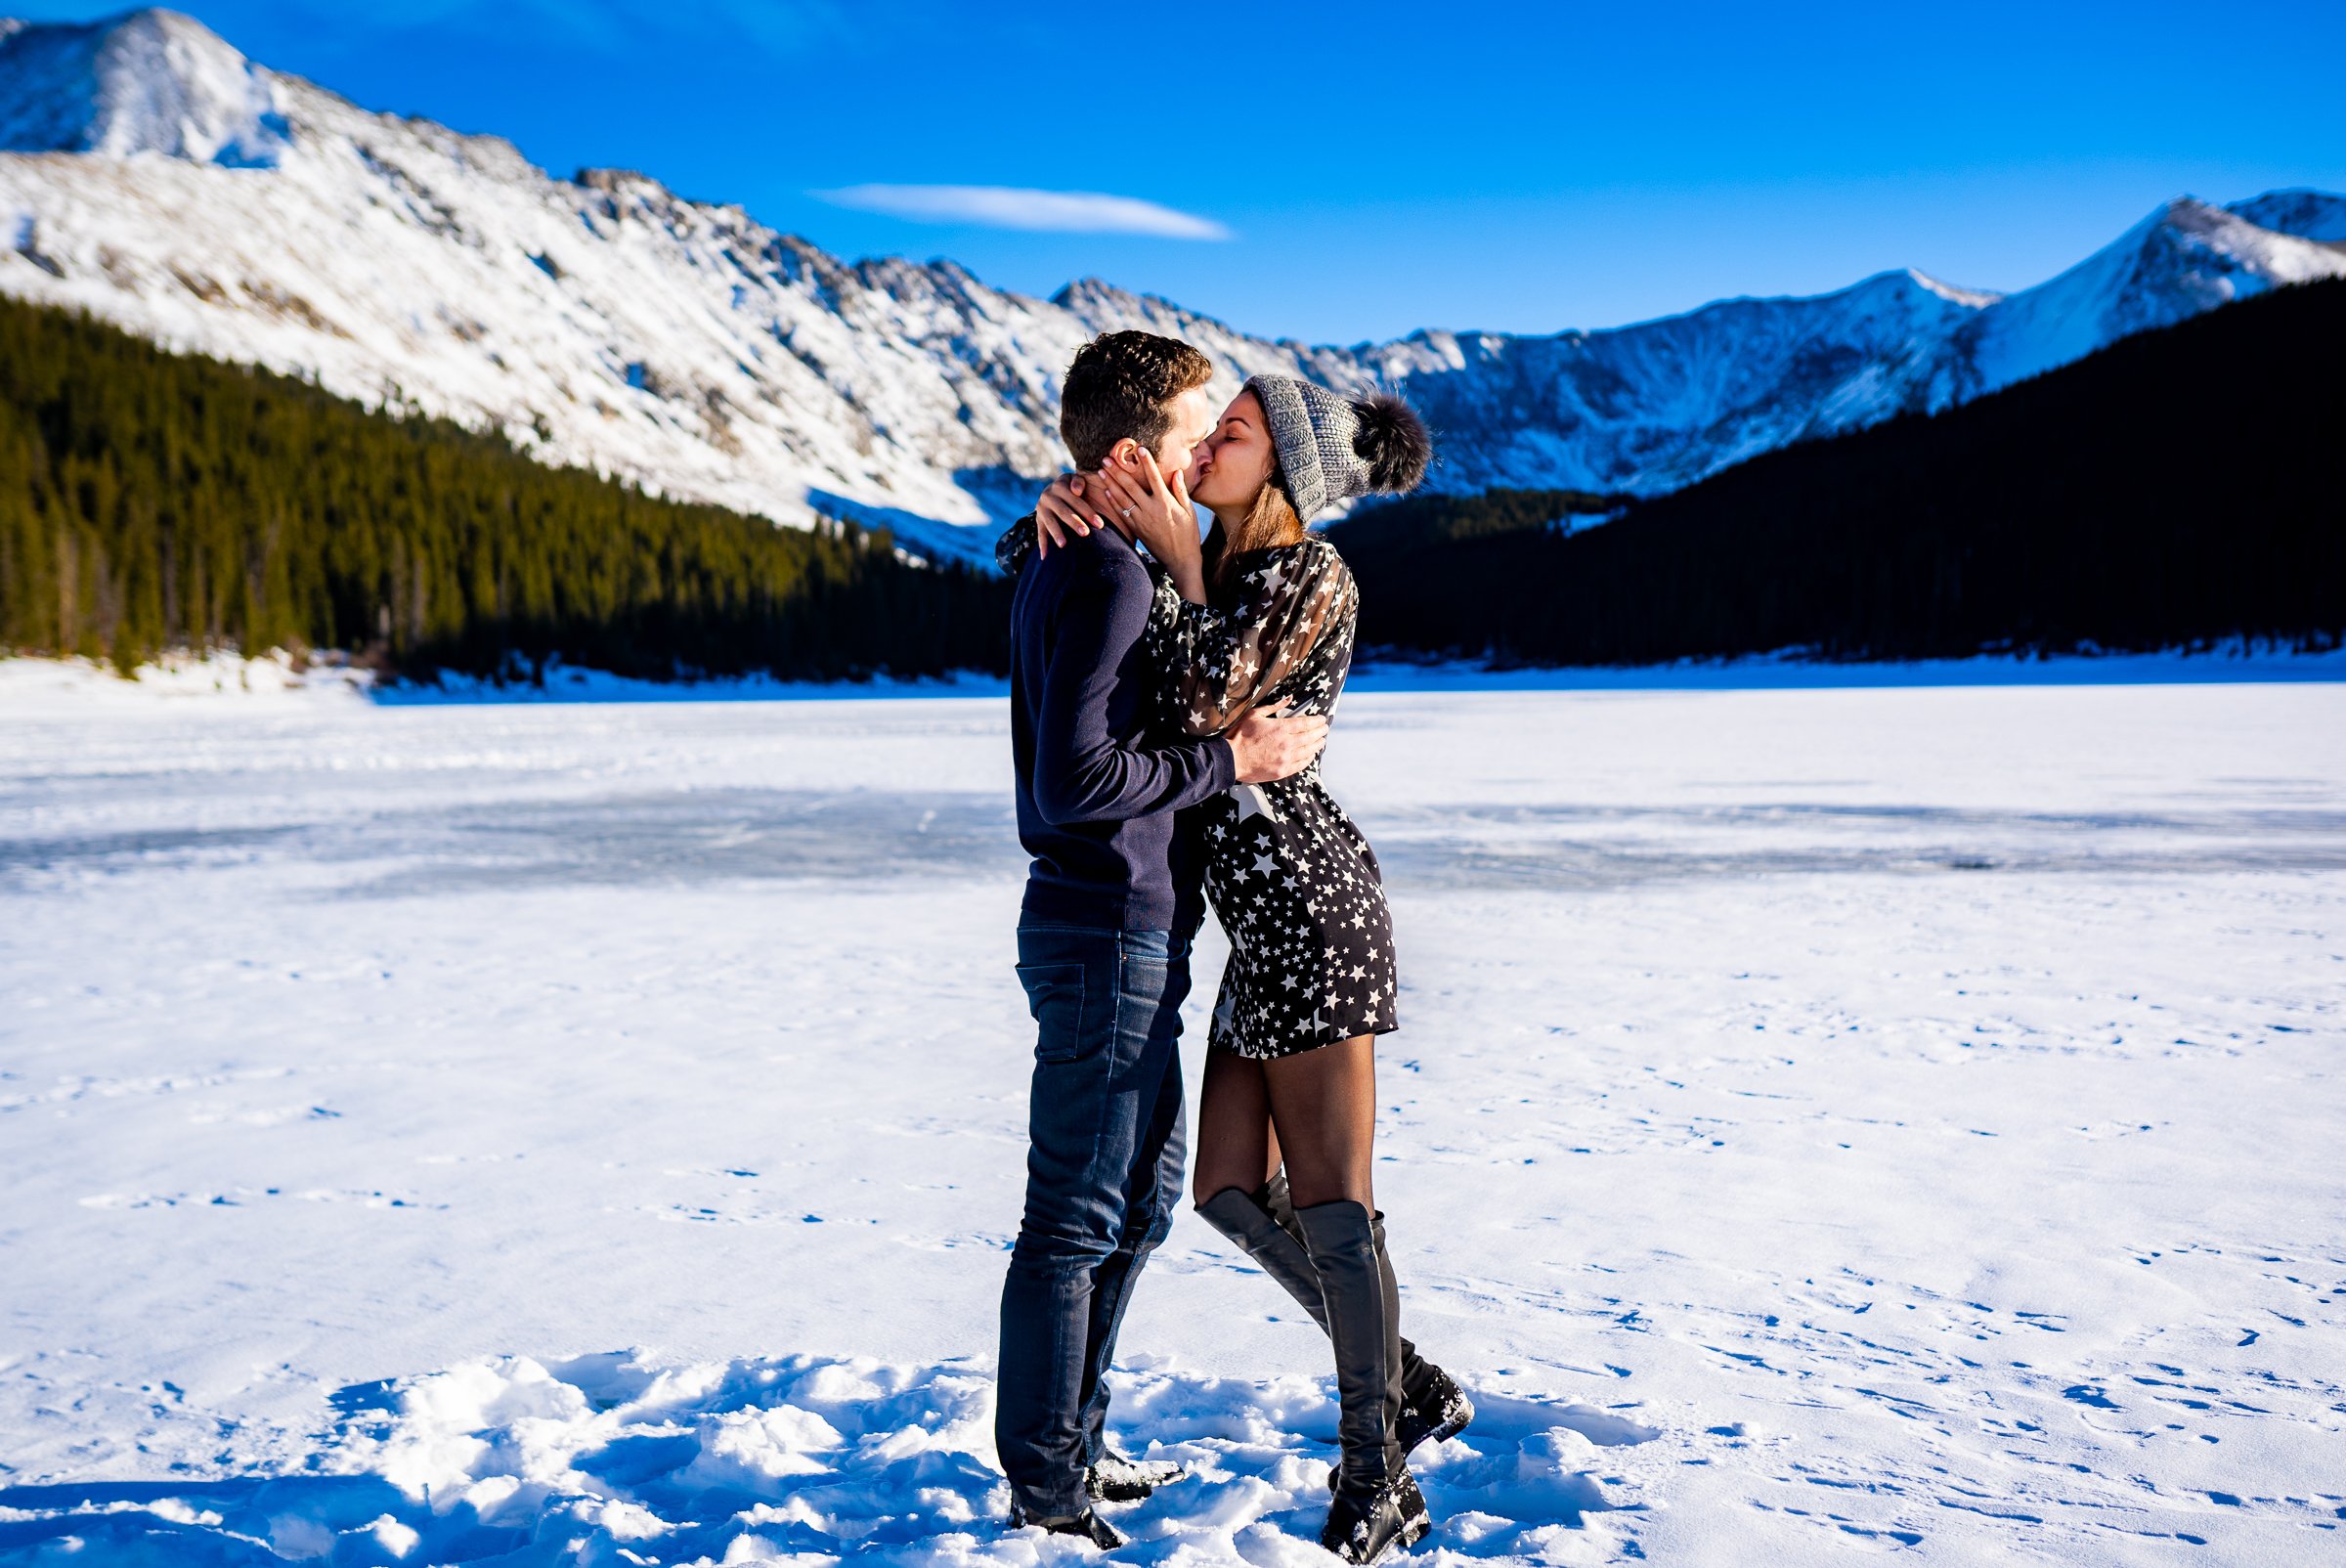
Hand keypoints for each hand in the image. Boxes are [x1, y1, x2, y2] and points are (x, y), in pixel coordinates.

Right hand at [1032, 474, 1105, 558]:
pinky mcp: (1038, 520)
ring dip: (1056, 534)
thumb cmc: (1073, 487)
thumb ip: (1079, 482)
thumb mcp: (1077, 480)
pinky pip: (1040, 533)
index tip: (1100, 524)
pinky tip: (1045, 557)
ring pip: (1050, 523)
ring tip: (1063, 545)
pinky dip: (1042, 545)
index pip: (1076, 500)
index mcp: (1059, 485)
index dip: (1088, 512)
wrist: (1054, 490)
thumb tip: (1077, 491)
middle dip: (1074, 523)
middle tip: (1085, 534)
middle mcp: (1048, 496)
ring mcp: (1041, 509)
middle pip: (1063, 512)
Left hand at [1096, 450, 1204, 599]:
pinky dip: (1113, 501)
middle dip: (1118, 471)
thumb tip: (1176, 472)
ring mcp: (1142, 520)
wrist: (1180, 560)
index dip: (1147, 462)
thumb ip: (1181, 491)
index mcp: (1166, 503)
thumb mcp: (1189, 512)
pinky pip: (1122, 512)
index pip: (1154, 477)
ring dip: (1110, 483)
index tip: (1140, 448)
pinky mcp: (1136, 529)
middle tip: (1106, 458)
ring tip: (1101, 471)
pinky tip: (1106, 491)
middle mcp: (1151, 510)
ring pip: (1122, 498)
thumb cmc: (1188, 535)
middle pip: (1131, 486)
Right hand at [1226, 706, 1328, 784]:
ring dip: (1318, 745)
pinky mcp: (1282, 771)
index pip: (1306, 723)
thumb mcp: (1255, 715)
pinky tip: (1311, 754)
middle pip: (1311, 736)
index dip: (1317, 721)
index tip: (1322, 719)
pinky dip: (1309, 758)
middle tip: (1325, 728)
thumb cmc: (1240, 736)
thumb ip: (1273, 706)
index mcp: (1280, 728)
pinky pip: (1301, 764)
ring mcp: (1286, 759)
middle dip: (1321, 731)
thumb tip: (1288, 699)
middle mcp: (1287, 743)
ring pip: (1309, 751)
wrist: (1231, 759)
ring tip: (1322, 741)